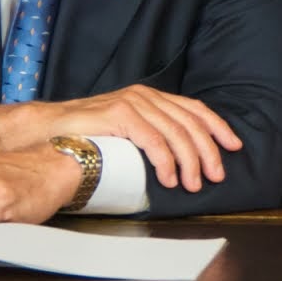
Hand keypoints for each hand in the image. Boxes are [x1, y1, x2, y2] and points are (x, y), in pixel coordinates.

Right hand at [0, 85, 241, 191]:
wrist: (47, 131)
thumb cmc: (86, 136)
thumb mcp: (126, 132)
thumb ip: (150, 135)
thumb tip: (179, 158)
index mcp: (151, 97)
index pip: (193, 109)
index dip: (217, 127)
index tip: (234, 146)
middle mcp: (145, 96)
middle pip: (189, 123)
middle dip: (208, 151)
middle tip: (216, 176)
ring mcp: (132, 103)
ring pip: (175, 133)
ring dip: (189, 162)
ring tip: (193, 184)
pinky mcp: (120, 115)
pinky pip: (153, 140)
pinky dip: (166, 161)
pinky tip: (169, 178)